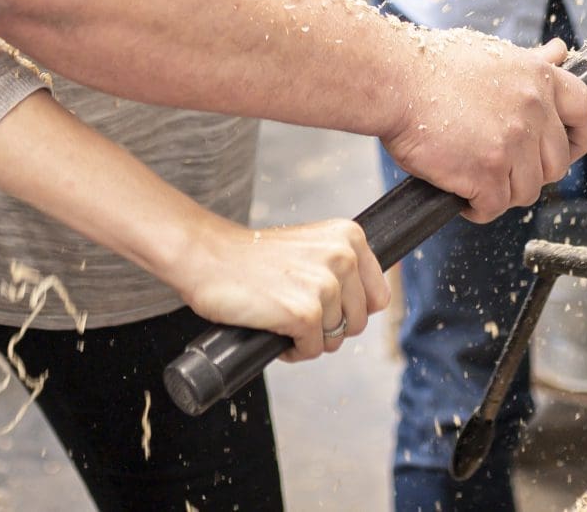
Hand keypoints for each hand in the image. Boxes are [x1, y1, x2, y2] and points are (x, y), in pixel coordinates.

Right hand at [163, 214, 385, 362]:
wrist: (207, 257)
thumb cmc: (252, 258)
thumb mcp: (310, 248)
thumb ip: (342, 267)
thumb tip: (371, 304)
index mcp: (349, 236)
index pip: (378, 296)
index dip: (349, 309)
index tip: (322, 303)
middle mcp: (343, 256)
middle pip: (358, 322)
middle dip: (328, 326)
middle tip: (293, 309)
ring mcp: (325, 286)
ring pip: (335, 339)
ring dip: (308, 338)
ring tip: (280, 315)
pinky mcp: (305, 313)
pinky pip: (313, 351)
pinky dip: (292, 350)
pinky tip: (273, 328)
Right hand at [382, 29, 586, 222]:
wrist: (394, 78)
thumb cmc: (432, 65)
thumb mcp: (492, 54)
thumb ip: (531, 63)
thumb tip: (559, 52)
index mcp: (538, 78)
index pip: (586, 111)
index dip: (580, 137)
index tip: (565, 149)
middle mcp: (534, 109)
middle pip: (555, 164)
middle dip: (529, 172)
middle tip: (498, 167)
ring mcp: (513, 142)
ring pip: (526, 191)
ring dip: (501, 192)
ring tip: (472, 176)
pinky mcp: (487, 171)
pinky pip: (494, 207)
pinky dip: (476, 207)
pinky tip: (458, 190)